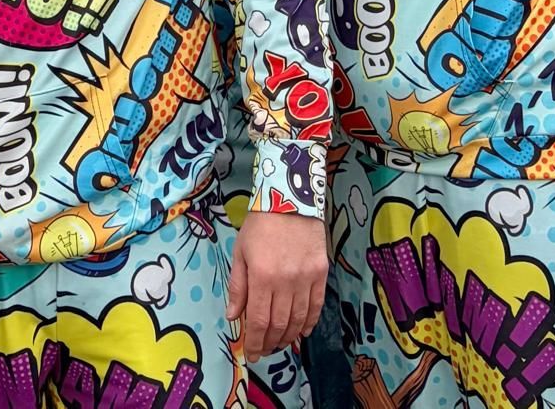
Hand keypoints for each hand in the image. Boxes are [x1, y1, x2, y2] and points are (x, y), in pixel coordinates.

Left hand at [227, 210, 327, 359]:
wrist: (291, 199)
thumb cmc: (260, 225)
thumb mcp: (240, 252)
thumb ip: (238, 287)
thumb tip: (233, 317)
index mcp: (261, 277)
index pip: (258, 321)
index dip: (255, 342)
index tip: (252, 354)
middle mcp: (285, 282)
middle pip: (279, 325)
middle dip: (270, 343)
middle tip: (264, 351)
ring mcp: (306, 279)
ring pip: (298, 320)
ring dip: (289, 336)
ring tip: (280, 343)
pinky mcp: (321, 274)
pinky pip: (317, 306)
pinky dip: (309, 323)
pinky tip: (303, 331)